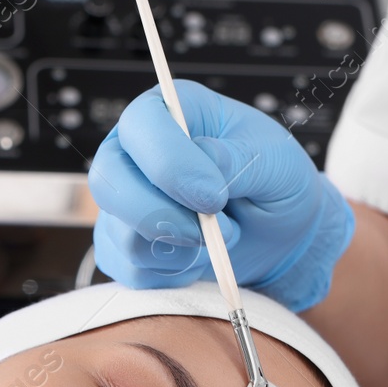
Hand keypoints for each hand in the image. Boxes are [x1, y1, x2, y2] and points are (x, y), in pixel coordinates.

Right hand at [86, 79, 354, 310]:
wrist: (278, 232)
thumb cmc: (274, 182)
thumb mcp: (274, 161)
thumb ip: (235, 161)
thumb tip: (200, 171)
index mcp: (169, 112)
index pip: (141, 125)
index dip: (170, 164)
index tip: (214, 196)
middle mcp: (134, 154)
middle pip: (109, 181)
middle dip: (162, 216)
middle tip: (210, 231)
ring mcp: (123, 202)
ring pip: (120, 234)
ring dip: (178, 249)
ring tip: (218, 239)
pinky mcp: (122, 246)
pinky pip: (129, 270)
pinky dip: (171, 274)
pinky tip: (198, 258)